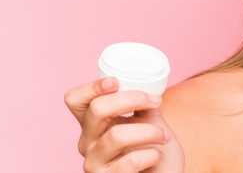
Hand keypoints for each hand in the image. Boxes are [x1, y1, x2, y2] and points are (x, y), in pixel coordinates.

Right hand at [64, 77, 183, 171]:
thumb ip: (144, 106)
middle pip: (97, 109)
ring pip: (116, 135)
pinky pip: (129, 161)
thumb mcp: (150, 123)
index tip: (116, 81)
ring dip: (149, 131)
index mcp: (94, 124)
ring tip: (164, 136)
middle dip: (131, 99)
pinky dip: (150, 155)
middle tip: (156, 102)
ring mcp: (94, 164)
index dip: (92, 87)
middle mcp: (88, 142)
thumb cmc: (155, 152)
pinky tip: (156, 157)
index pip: (76, 100)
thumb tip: (148, 86)